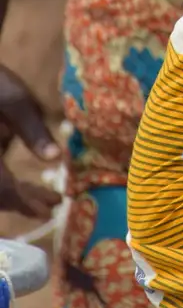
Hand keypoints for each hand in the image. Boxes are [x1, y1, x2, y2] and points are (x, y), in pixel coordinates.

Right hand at [0, 65, 60, 217]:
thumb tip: (54, 157)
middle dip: (23, 203)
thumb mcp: (15, 101)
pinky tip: (19, 185)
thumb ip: (33, 130)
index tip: (50, 206)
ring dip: (13, 197)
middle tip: (52, 203)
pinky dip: (4, 187)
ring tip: (42, 196)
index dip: (25, 202)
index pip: (2, 188)